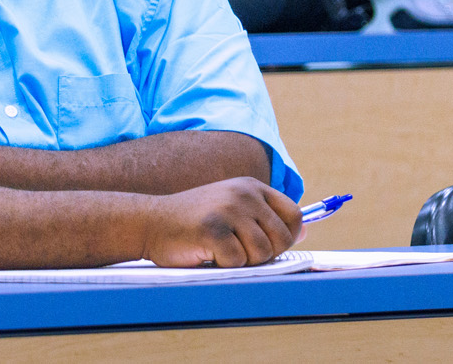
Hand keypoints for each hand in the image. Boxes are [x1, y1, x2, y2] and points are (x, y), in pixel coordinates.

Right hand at [141, 177, 302, 267]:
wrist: (149, 222)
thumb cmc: (192, 222)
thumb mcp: (232, 210)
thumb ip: (265, 218)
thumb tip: (303, 230)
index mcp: (251, 187)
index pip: (293, 215)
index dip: (287, 237)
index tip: (268, 246)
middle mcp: (243, 194)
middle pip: (281, 238)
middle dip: (264, 255)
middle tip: (238, 252)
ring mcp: (228, 210)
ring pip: (261, 253)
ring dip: (242, 262)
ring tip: (220, 251)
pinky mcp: (212, 229)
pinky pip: (237, 261)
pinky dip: (223, 265)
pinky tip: (206, 253)